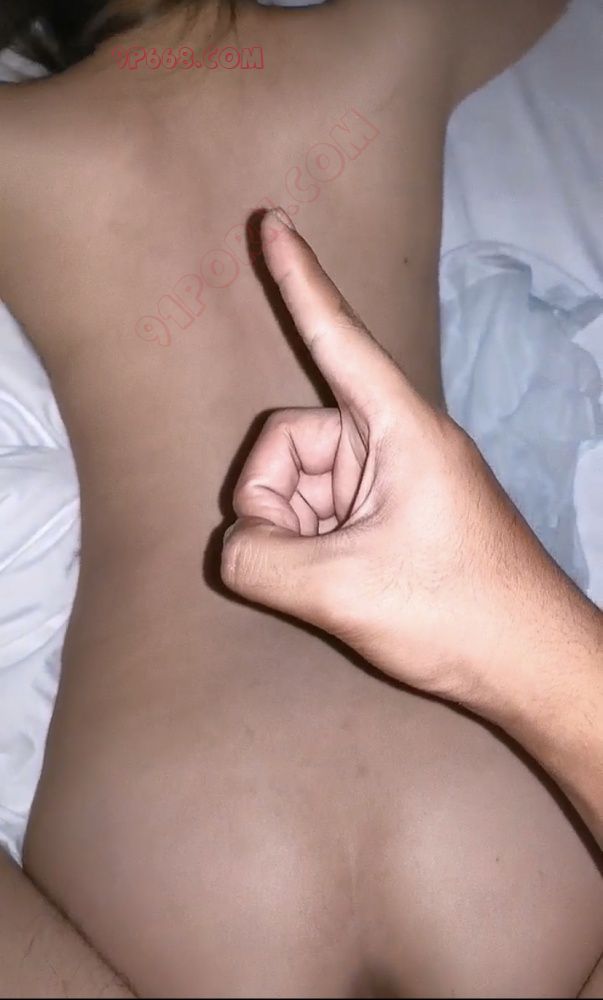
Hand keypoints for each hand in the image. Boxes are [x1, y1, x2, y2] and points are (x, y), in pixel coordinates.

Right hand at [221, 208, 592, 710]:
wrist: (527, 664)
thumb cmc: (461, 613)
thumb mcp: (343, 591)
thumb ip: (258, 559)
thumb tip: (235, 543)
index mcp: (399, 430)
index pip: (337, 337)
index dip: (298, 280)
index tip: (272, 222)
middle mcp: (393, 444)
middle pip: (290, 442)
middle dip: (274, 502)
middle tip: (304, 564)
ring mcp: (391, 484)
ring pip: (299, 488)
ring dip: (293, 537)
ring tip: (333, 585)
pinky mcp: (390, 519)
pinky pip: (321, 516)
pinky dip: (312, 551)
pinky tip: (340, 588)